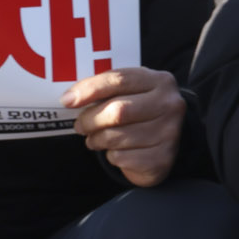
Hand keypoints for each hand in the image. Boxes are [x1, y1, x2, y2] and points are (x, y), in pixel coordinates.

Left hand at [62, 66, 185, 187]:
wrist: (166, 143)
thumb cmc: (140, 112)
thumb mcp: (131, 92)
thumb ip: (106, 89)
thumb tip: (70, 98)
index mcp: (161, 81)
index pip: (120, 80)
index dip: (90, 89)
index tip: (68, 100)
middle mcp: (170, 105)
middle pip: (118, 110)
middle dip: (90, 119)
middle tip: (80, 125)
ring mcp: (169, 133)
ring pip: (117, 136)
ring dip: (97, 140)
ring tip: (94, 139)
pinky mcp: (162, 158)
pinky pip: (122, 157)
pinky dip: (111, 156)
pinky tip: (115, 151)